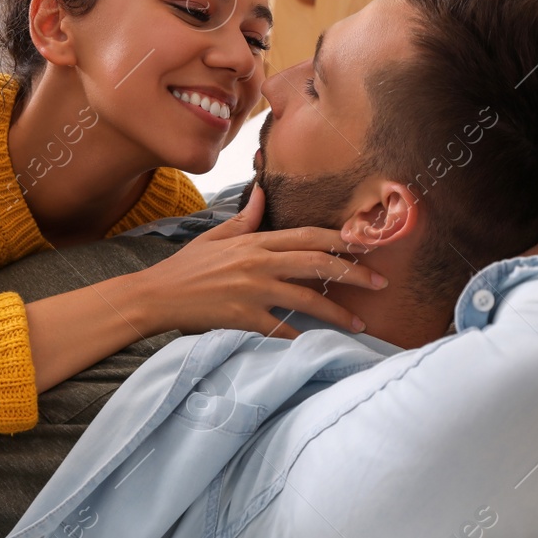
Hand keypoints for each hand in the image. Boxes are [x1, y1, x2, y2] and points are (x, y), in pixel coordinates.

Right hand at [132, 185, 387, 338]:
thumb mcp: (214, 236)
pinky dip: (303, 338)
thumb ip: (245, 218)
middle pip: (316, 263)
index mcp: (253, 241)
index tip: (365, 245)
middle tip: (381, 282)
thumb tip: (263, 192)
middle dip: (353, 273)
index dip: (339, 240)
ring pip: (307, 299)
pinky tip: (322, 345)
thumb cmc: (185, 268)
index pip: (306, 236)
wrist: (156, 295)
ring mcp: (251, 291)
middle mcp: (257, 263)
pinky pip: (281, 329)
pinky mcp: (243, 317)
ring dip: (339, 312)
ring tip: (361, 323)